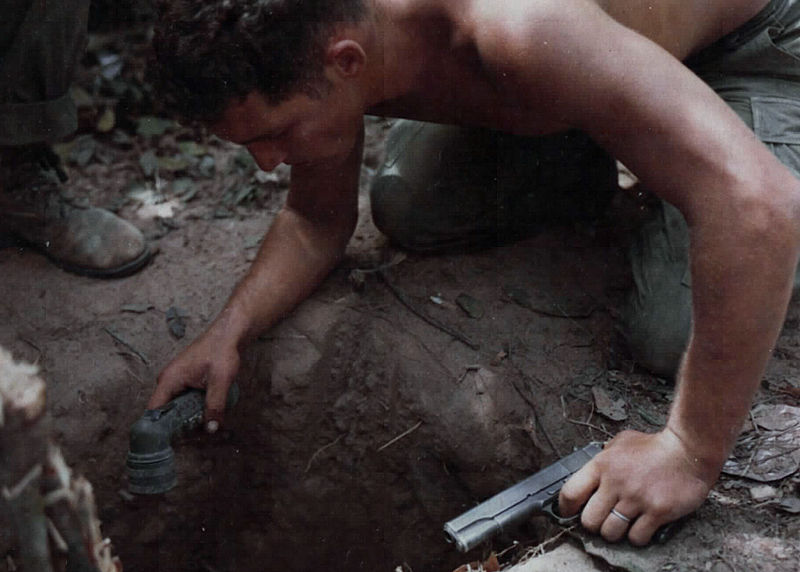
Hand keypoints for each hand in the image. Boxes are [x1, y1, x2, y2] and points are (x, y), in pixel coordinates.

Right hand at [148, 330, 240, 431]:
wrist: (229, 334)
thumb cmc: (221, 352)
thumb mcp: (220, 381)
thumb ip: (215, 405)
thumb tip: (211, 429)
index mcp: (169, 380)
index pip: (154, 411)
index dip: (159, 429)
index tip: (170, 444)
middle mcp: (168, 381)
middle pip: (165, 412)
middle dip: (178, 427)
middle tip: (194, 440)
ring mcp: (176, 381)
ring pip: (176, 407)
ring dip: (187, 419)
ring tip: (203, 429)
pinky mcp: (186, 381)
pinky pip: (183, 401)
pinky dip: (192, 409)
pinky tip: (205, 415)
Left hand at [558, 429, 714, 544]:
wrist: (688, 451)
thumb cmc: (654, 446)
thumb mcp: (621, 442)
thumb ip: (604, 457)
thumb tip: (590, 472)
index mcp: (602, 464)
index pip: (570, 493)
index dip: (566, 508)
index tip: (569, 513)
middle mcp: (616, 482)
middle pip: (589, 521)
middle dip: (594, 524)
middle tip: (603, 520)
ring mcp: (636, 498)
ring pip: (610, 533)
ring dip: (615, 533)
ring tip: (623, 524)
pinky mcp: (657, 511)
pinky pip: (637, 537)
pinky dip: (637, 536)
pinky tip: (642, 526)